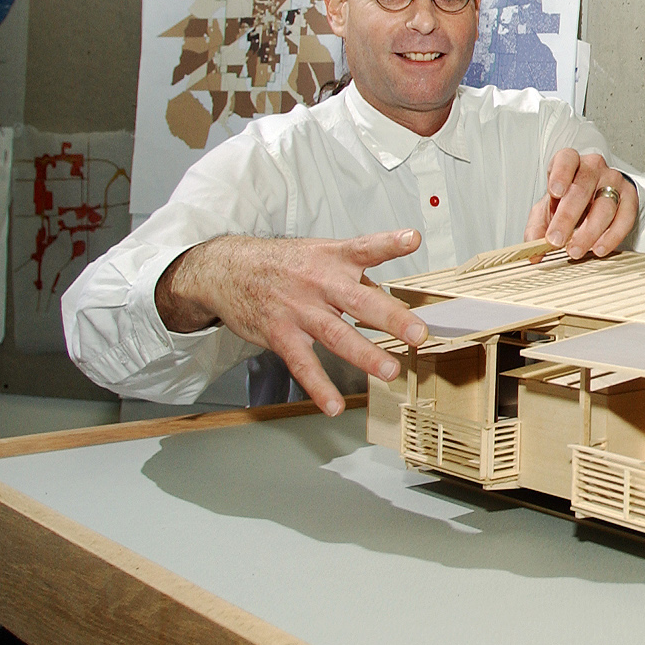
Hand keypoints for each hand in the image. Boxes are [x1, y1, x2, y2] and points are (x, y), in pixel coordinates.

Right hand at [154, 231, 429, 416]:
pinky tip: (333, 405)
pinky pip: (303, 364)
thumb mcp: (320, 255)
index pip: (365, 247)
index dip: (389, 242)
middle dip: (391, 318)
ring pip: (336, 335)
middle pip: (359, 300)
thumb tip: (388, 299)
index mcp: (333, 258)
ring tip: (390, 371)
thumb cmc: (283, 263)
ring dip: (365, 355)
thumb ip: (355, 277)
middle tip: (418, 334)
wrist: (227, 269)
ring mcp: (300, 310)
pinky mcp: (281, 334)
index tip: (412, 239)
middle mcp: (319, 283)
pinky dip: (319, 387)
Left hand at [526, 149, 636, 259]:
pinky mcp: (630, 196)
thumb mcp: (547, 209)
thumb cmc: (568, 200)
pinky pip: (625, 217)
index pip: (566, 160)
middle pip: (582, 188)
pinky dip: (612, 236)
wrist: (594, 197)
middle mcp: (593, 167)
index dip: (560, 175)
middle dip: (567, 217)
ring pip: (605, 205)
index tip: (554, 192)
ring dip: (589, 232)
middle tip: (556, 240)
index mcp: (570, 162)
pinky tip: (599, 248)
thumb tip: (534, 252)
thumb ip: (537, 228)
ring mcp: (614, 180)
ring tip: (575, 250)